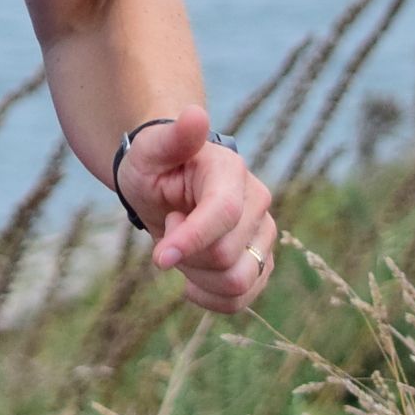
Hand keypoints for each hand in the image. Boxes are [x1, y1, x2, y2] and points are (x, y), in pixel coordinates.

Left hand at [115, 105, 275, 312]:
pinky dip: (210, 298)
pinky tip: (191, 279)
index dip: (192, 240)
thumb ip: (173, 137)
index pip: (224, 214)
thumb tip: (195, 114)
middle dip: (185, 253)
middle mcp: (258, 203)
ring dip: (198, 276)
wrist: (165, 186)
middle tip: (169, 225)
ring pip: (237, 283)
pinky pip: (240, 300)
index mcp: (232, 172)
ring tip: (182, 247)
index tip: (159, 258)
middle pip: (225, 256)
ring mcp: (264, 235)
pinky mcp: (261, 263)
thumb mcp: (150, 151)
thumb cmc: (154, 165)